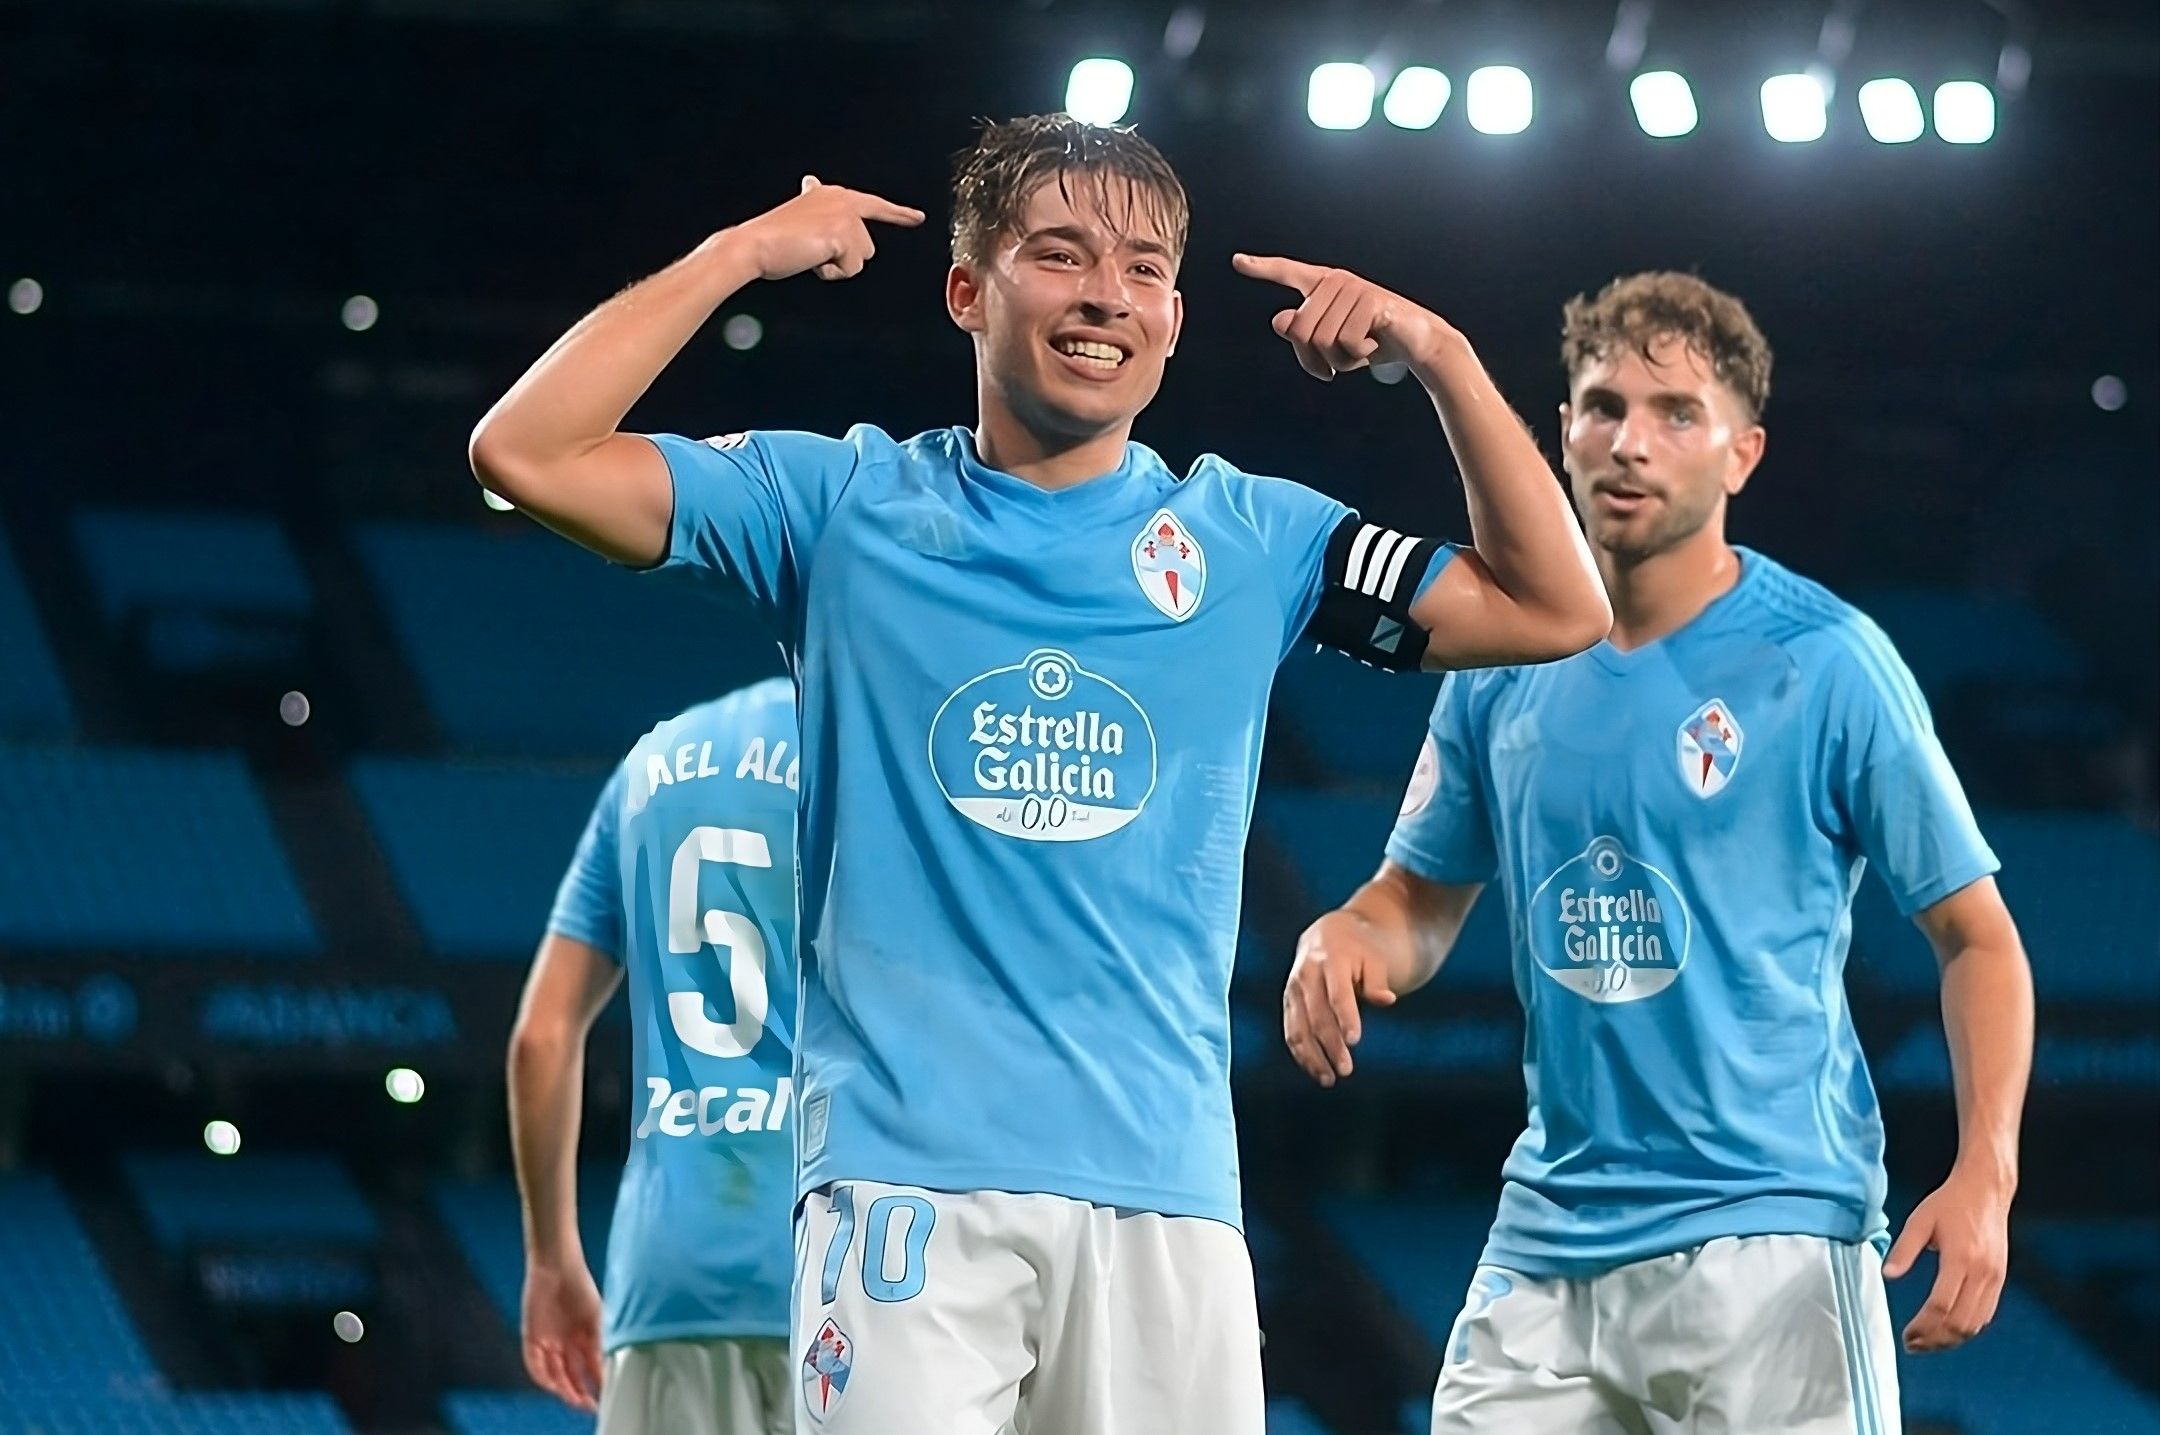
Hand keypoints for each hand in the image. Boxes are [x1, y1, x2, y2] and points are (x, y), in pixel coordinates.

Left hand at [522, 1257, 605, 1411]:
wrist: (557, 1267)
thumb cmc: (581, 1288)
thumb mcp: (596, 1318)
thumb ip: (599, 1345)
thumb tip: (605, 1370)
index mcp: (584, 1340)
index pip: (590, 1370)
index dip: (597, 1385)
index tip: (603, 1398)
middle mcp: (566, 1345)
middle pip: (571, 1376)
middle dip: (579, 1393)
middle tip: (587, 1405)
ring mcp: (548, 1342)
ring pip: (554, 1374)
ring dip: (562, 1388)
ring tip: (572, 1398)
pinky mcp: (531, 1338)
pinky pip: (534, 1363)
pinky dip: (542, 1375)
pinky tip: (552, 1383)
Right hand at [729, 176, 925, 282]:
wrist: (753, 245)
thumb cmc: (771, 238)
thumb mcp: (800, 215)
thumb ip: (817, 206)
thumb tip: (812, 181)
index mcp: (831, 194)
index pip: (872, 205)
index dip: (897, 214)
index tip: (917, 217)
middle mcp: (842, 199)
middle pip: (866, 246)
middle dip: (844, 258)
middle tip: (812, 250)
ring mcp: (845, 215)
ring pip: (861, 258)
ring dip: (836, 265)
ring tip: (808, 253)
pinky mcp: (844, 233)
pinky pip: (852, 268)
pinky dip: (831, 272)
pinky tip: (811, 259)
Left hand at [1233, 253, 1443, 380]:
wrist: (1416, 343)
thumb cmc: (1369, 342)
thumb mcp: (1330, 346)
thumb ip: (1302, 335)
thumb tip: (1280, 319)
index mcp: (1323, 287)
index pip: (1289, 274)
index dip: (1262, 268)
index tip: (1237, 261)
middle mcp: (1335, 281)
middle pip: (1300, 331)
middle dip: (1315, 359)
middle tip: (1334, 366)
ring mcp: (1354, 288)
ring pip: (1321, 340)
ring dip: (1340, 360)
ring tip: (1359, 352)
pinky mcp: (1371, 301)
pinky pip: (1346, 342)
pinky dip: (1358, 356)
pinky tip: (1373, 345)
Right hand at [1284, 908, 1398, 1085]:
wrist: (1327, 936)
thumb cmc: (1359, 951)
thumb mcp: (1374, 959)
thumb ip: (1377, 981)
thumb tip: (1387, 999)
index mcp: (1330, 961)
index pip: (1338, 994)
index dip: (1346, 1017)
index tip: (1354, 1041)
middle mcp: (1306, 975)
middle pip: (1317, 1016)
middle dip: (1330, 1045)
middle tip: (1346, 1070)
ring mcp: (1293, 990)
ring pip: (1298, 1028)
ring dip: (1312, 1056)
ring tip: (1329, 1079)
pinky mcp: (1288, 1003)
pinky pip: (1291, 1032)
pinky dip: (1302, 1054)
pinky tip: (1317, 1071)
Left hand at [1884, 1165, 2013, 1352]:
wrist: (1986, 1190)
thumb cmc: (1950, 1203)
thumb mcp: (1919, 1220)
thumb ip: (1904, 1250)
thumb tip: (1888, 1276)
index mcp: (1960, 1259)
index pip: (1941, 1306)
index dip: (1922, 1326)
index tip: (1906, 1335)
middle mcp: (1981, 1273)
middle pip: (1960, 1323)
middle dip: (1936, 1340)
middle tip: (1914, 1346)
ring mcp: (1994, 1278)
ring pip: (1975, 1324)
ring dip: (1951, 1339)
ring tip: (1928, 1343)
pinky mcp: (2000, 1278)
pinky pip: (1986, 1314)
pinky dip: (1968, 1328)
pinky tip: (1949, 1330)